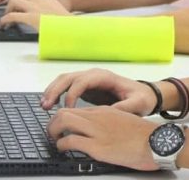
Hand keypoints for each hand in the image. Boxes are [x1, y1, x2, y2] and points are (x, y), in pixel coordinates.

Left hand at [0, 0, 69, 30]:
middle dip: (10, 3)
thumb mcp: (53, 6)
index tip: (12, 5)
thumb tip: (37, 10)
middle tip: (10, 12)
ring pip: (13, 1)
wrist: (71, 26)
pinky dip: (5, 20)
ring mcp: (35, 6)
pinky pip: (12, 15)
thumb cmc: (63, 20)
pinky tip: (5, 24)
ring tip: (8, 18)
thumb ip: (43, 4)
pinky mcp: (31, 16)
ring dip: (8, 10)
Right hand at [41, 68, 156, 115]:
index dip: (73, 93)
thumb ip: (126, 107)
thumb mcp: (138, 103)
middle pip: (70, 77)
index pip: (83, 80)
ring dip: (52, 91)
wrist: (145, 94)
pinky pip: (67, 88)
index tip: (68, 109)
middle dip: (56, 90)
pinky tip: (49, 105)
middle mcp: (95, 76)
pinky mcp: (86, 89)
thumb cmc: (142, 97)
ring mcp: (89, 81)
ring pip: (65, 80)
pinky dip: (56, 94)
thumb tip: (109, 113)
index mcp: (105, 77)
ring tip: (43, 106)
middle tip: (46, 106)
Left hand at [47, 106, 158, 170]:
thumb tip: (99, 132)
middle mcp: (99, 116)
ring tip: (54, 140)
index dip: (64, 117)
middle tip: (52, 133)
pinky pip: (69, 141)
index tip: (60, 126)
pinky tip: (63, 149)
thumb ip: (110, 123)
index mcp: (106, 110)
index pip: (77, 108)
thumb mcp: (124, 122)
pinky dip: (61, 145)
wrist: (156, 141)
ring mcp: (97, 130)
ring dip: (53, 131)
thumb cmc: (144, 136)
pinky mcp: (97, 146)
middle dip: (52, 123)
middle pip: (65, 111)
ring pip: (63, 121)